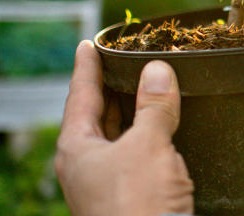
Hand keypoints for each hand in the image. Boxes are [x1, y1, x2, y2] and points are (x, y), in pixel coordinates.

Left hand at [55, 40, 194, 215]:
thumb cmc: (139, 206)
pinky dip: (149, 134)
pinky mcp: (130, 197)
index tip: (87, 44)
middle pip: (97, 115)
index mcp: (76, 149)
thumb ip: (154, 106)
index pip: (80, 96)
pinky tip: (166, 127)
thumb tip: (157, 69)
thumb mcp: (149, 146)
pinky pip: (137, 154)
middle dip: (113, 87)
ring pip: (118, 136)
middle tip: (126, 59)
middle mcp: (86, 166)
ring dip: (135, 110)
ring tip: (149, 84)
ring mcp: (106, 184)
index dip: (87, 67)